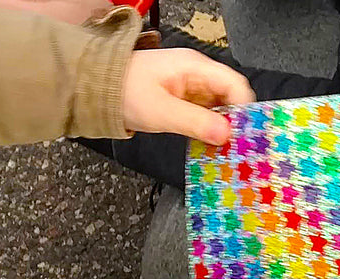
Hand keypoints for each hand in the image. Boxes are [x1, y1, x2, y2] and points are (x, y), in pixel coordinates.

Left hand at [121, 48, 254, 143]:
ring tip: (222, 151)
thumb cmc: (123, 93)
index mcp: (194, 67)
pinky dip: (205, 128)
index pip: (233, 84)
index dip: (243, 109)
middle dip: (233, 121)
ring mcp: (186, 87)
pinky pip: (200, 114)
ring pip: (215, 108)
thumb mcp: (161, 112)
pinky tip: (206, 145)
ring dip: (219, 127)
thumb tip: (226, 135)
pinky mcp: (178, 100)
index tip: (245, 134)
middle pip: (227, 97)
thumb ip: (195, 123)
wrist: (94, 90)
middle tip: (236, 148)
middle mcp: (195, 74)